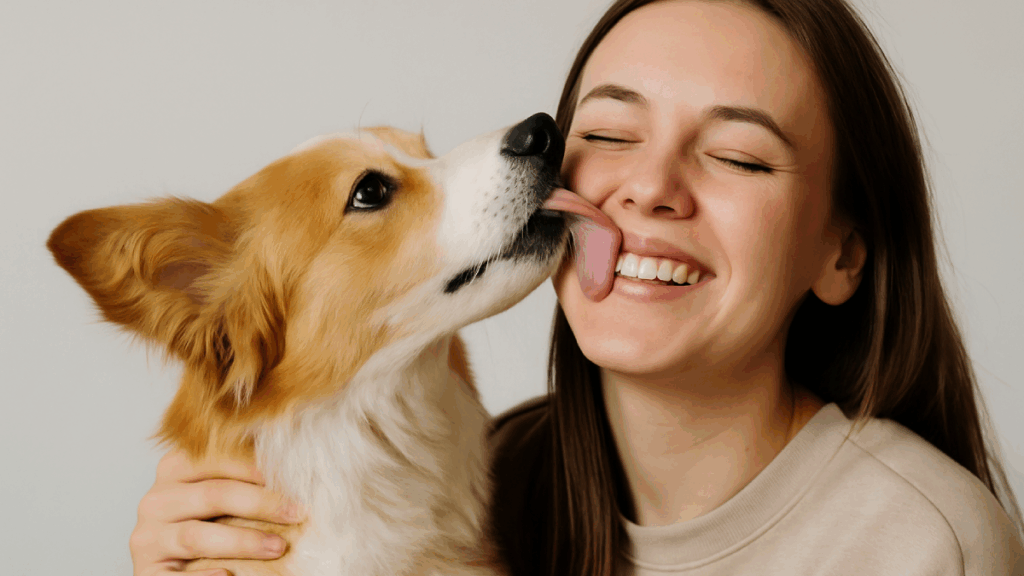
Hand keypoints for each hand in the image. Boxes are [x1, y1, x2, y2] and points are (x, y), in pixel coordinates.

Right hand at [130, 449, 302, 575]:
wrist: (175, 564)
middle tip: (298, 512)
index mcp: (174, 469)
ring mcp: (146, 538)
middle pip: (213, 494)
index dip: (257, 467)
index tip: (293, 475)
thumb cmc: (209, 522)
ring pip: (197, 536)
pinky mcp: (146, 572)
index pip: (217, 460)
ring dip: (243, 541)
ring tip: (278, 547)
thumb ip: (242, 478)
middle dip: (261, 503)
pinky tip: (230, 574)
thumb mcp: (220, 494)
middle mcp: (156, 500)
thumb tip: (294, 465)